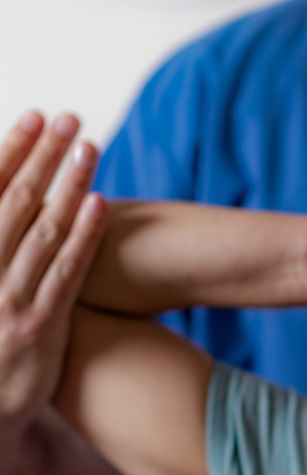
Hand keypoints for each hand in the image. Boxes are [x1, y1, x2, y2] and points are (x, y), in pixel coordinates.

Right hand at [0, 111, 106, 470]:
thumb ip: (3, 236)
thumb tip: (19, 189)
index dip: (10, 150)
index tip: (34, 115)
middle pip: (14, 201)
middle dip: (42, 155)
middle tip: (70, 116)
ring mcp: (7, 300)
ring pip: (42, 230)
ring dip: (67, 184)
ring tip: (90, 146)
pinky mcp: (39, 328)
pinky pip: (64, 274)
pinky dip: (81, 237)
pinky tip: (98, 203)